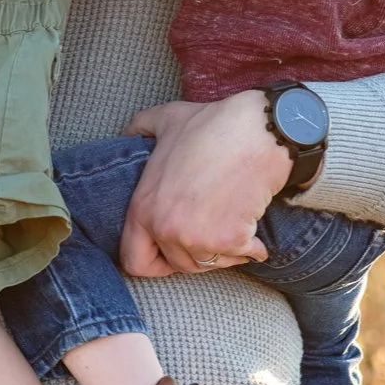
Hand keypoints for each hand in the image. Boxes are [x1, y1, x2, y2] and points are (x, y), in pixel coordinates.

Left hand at [120, 94, 282, 275]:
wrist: (257, 132)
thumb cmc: (212, 125)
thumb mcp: (163, 120)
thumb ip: (139, 129)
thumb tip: (127, 134)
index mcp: (142, 208)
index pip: (134, 261)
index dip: (152, 261)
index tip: (169, 254)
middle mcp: (165, 229)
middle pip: (177, 265)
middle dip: (193, 252)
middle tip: (208, 233)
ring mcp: (198, 238)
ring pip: (209, 264)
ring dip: (222, 253)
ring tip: (230, 231)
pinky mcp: (231, 240)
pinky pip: (243, 257)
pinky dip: (253, 248)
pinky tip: (255, 233)